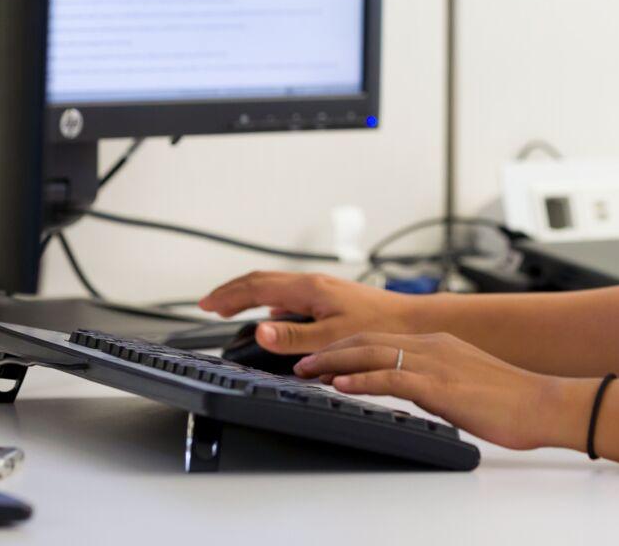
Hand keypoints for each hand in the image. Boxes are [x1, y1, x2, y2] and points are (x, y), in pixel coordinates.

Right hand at [196, 270, 417, 356]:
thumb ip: (292, 336)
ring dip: (249, 296)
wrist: (413, 321)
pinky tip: (273, 317)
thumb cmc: (379, 328)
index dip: (227, 295)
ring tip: (232, 308)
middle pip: (262, 281)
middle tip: (209, 304)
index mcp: (308, 289)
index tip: (205, 304)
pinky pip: (290, 296)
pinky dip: (270, 303)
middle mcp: (313, 284)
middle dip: (232, 291)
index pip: (256, 287)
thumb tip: (258, 329)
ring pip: (275, 287)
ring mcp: (322, 290)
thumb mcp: (331, 337)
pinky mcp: (331, 298)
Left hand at [294, 330, 592, 452]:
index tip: (321, 356)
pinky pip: (392, 378)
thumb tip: (415, 391)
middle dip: (330, 349)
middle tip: (301, 361)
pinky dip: (362, 380)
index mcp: (438, 343)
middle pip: (367, 340)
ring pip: (372, 354)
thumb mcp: (465, 383)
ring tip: (307, 371)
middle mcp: (432, 345)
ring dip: (335, 362)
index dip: (346, 346)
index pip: (380, 339)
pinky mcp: (440, 386)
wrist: (544, 403)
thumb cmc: (511, 399)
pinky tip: (341, 385)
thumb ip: (437, 381)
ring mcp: (435, 363)